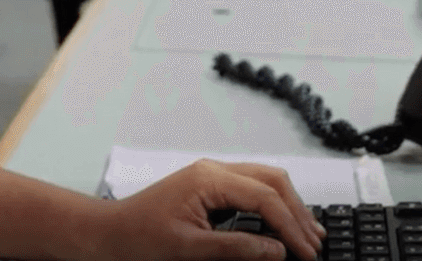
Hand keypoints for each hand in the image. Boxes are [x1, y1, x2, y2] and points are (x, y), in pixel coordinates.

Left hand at [79, 159, 322, 260]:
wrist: (108, 233)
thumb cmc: (138, 238)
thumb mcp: (189, 249)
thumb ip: (236, 248)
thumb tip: (276, 251)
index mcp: (208, 179)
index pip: (265, 197)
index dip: (290, 226)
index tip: (305, 251)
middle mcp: (213, 170)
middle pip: (272, 181)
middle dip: (297, 211)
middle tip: (314, 243)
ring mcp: (212, 176)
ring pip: (265, 181)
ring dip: (289, 205)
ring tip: (307, 233)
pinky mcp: (210, 188)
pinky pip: (251, 189)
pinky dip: (272, 205)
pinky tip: (282, 223)